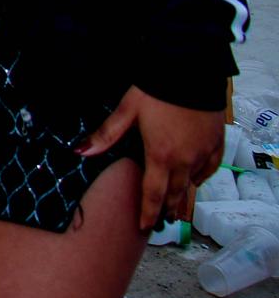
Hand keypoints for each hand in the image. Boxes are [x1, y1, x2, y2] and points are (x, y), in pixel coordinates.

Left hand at [77, 85, 224, 229]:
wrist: (190, 71)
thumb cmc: (156, 90)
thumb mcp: (127, 111)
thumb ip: (106, 135)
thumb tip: (80, 151)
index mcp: (161, 156)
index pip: (154, 194)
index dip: (148, 213)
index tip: (145, 226)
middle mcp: (185, 160)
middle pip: (176, 193)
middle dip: (167, 209)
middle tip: (161, 222)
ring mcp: (204, 152)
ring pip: (194, 182)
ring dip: (184, 195)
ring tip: (177, 206)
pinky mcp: (216, 142)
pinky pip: (210, 168)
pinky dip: (201, 176)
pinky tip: (195, 179)